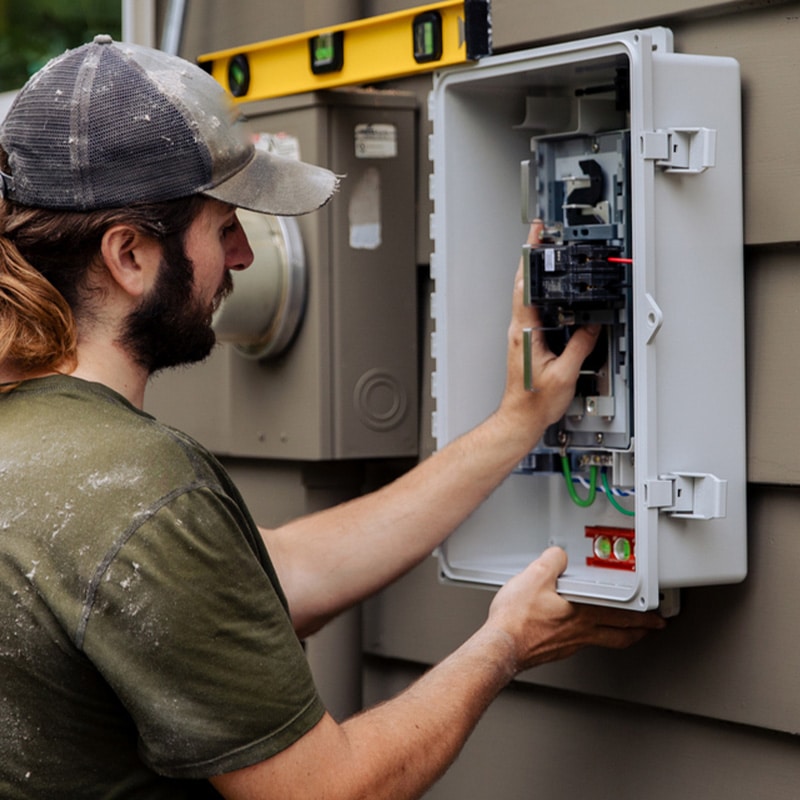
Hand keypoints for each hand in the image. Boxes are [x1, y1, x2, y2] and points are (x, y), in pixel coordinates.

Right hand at [485, 547, 665, 674]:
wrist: (500, 646)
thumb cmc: (516, 620)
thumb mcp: (534, 576)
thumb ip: (552, 561)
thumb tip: (559, 555)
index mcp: (582, 614)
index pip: (623, 616)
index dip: (644, 616)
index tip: (657, 615)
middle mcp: (579, 633)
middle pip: (620, 635)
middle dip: (640, 631)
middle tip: (652, 628)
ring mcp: (568, 644)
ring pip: (602, 641)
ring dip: (618, 636)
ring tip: (623, 632)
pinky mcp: (554, 650)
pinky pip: (580, 643)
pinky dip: (590, 637)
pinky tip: (580, 631)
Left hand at [497, 221, 600, 449]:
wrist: (521, 419)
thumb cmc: (534, 402)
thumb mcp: (565, 373)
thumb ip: (580, 345)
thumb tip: (592, 325)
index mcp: (524, 332)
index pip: (525, 287)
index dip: (530, 259)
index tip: (536, 237)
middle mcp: (519, 330)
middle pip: (524, 285)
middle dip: (533, 258)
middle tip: (543, 235)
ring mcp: (522, 335)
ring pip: (529, 296)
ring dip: (537, 274)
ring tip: (548, 254)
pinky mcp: (528, 342)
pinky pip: (535, 310)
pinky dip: (542, 294)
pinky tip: (552, 289)